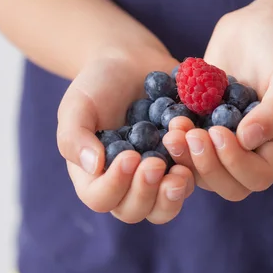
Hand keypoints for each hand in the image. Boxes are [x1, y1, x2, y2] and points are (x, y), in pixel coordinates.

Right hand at [57, 49, 193, 223]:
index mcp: (95, 176)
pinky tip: (196, 142)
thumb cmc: (97, 85)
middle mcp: (126, 184)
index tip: (129, 156)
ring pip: (166, 206)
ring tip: (180, 167)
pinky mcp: (184, 162)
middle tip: (156, 163)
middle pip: (136, 211)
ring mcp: (158, 176)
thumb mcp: (76, 105)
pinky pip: (195, 179)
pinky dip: (197, 167)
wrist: (131, 62)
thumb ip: (74, 137)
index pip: (101, 199)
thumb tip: (93, 167)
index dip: (116, 185)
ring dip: (174, 191)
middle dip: (147, 193)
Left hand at [163, 2, 272, 200]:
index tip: (218, 132)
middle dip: (203, 164)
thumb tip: (248, 140)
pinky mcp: (202, 124)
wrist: (262, 24)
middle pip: (227, 183)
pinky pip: (185, 144)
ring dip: (184, 154)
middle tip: (187, 134)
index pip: (257, 176)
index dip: (235, 163)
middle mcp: (252, 151)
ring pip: (201, 169)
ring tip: (173, 126)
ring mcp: (224, 140)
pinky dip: (173, 136)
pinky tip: (164, 116)